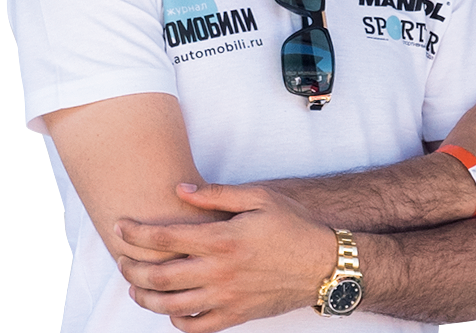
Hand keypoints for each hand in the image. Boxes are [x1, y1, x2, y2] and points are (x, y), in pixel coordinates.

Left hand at [115, 183, 335, 332]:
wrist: (323, 264)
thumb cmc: (291, 225)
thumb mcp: (258, 197)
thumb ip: (217, 194)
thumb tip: (181, 190)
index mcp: (222, 239)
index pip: (165, 238)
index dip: (136, 233)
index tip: (120, 226)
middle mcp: (219, 272)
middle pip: (160, 275)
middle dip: (132, 266)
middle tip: (120, 257)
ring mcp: (227, 298)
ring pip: (171, 306)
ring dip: (146, 297)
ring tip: (135, 285)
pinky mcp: (236, 316)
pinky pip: (197, 327)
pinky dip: (177, 321)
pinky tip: (171, 310)